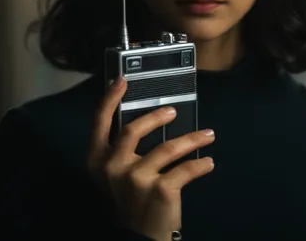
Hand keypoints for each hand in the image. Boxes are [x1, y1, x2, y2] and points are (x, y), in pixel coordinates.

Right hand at [87, 75, 214, 240]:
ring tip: (208, 134)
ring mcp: (136, 180)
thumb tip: (145, 117)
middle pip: (133, 129)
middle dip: (156, 116)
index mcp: (97, 160)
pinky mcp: (161, 191)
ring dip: (193, 138)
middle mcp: (112, 168)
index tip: (122, 80)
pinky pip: (186, 169)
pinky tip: (208, 162)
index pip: (100, 122)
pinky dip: (201, 164)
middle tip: (173, 111)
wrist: (137, 240)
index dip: (110, 98)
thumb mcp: (114, 175)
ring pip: (168, 147)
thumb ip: (120, 150)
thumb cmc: (127, 201)